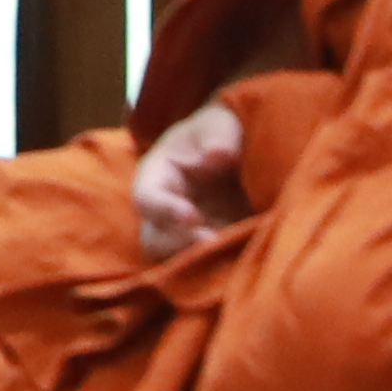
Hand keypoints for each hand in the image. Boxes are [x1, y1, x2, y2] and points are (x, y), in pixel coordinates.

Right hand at [127, 103, 250, 259]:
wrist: (242, 148)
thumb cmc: (221, 131)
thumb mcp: (220, 123)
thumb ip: (218, 136)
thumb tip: (216, 156)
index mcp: (157, 175)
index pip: (146, 197)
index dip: (164, 210)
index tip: (191, 215)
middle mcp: (165, 210)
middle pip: (155, 239)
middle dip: (181, 245)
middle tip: (214, 242)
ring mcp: (186, 234)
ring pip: (178, 260)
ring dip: (202, 260)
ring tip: (232, 253)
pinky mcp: (211, 248)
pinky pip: (207, 267)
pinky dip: (222, 267)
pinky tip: (245, 260)